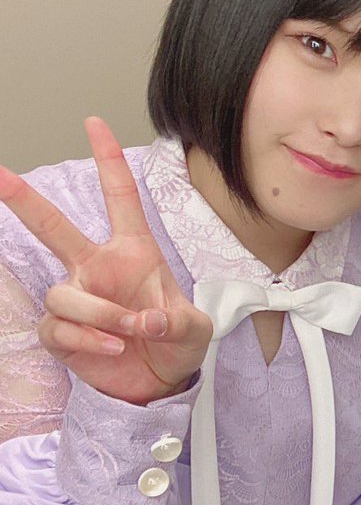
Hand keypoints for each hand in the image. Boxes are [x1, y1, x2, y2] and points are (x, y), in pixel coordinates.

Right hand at [0, 117, 212, 404]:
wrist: (164, 381)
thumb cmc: (178, 341)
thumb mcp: (194, 328)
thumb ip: (175, 321)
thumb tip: (146, 320)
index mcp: (133, 252)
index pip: (119, 198)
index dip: (108, 160)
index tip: (94, 123)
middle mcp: (97, 268)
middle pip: (53, 228)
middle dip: (23, 201)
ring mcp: (77, 298)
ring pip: (64, 294)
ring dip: (100, 313)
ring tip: (128, 333)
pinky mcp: (62, 332)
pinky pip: (61, 328)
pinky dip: (88, 339)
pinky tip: (111, 348)